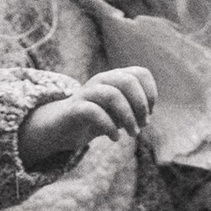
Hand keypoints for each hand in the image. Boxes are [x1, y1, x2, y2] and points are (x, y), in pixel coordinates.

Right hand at [18, 66, 158, 171]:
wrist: (60, 128)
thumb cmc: (93, 121)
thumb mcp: (116, 114)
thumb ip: (131, 111)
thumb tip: (146, 118)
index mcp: (113, 79)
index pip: (139, 73)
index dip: (150, 93)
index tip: (149, 113)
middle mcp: (101, 80)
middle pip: (128, 81)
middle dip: (140, 105)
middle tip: (143, 125)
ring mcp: (87, 93)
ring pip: (113, 95)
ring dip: (128, 117)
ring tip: (133, 134)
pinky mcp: (75, 108)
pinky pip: (94, 112)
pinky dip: (109, 126)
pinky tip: (115, 138)